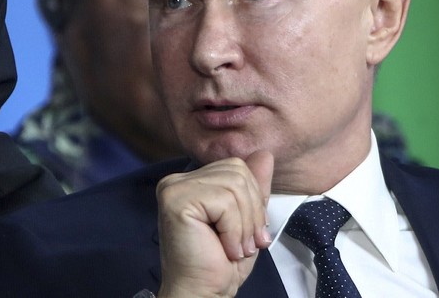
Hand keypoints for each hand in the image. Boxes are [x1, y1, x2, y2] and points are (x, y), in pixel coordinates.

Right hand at [155, 151, 273, 297]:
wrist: (201, 294)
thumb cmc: (218, 265)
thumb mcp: (246, 220)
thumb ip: (253, 186)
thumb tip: (264, 154)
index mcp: (192, 181)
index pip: (236, 167)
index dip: (252, 200)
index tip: (248, 234)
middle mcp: (178, 180)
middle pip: (238, 172)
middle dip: (251, 212)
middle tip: (243, 243)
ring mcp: (173, 187)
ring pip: (234, 185)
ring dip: (243, 225)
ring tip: (233, 247)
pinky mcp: (175, 200)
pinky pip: (224, 201)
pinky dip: (234, 230)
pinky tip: (223, 248)